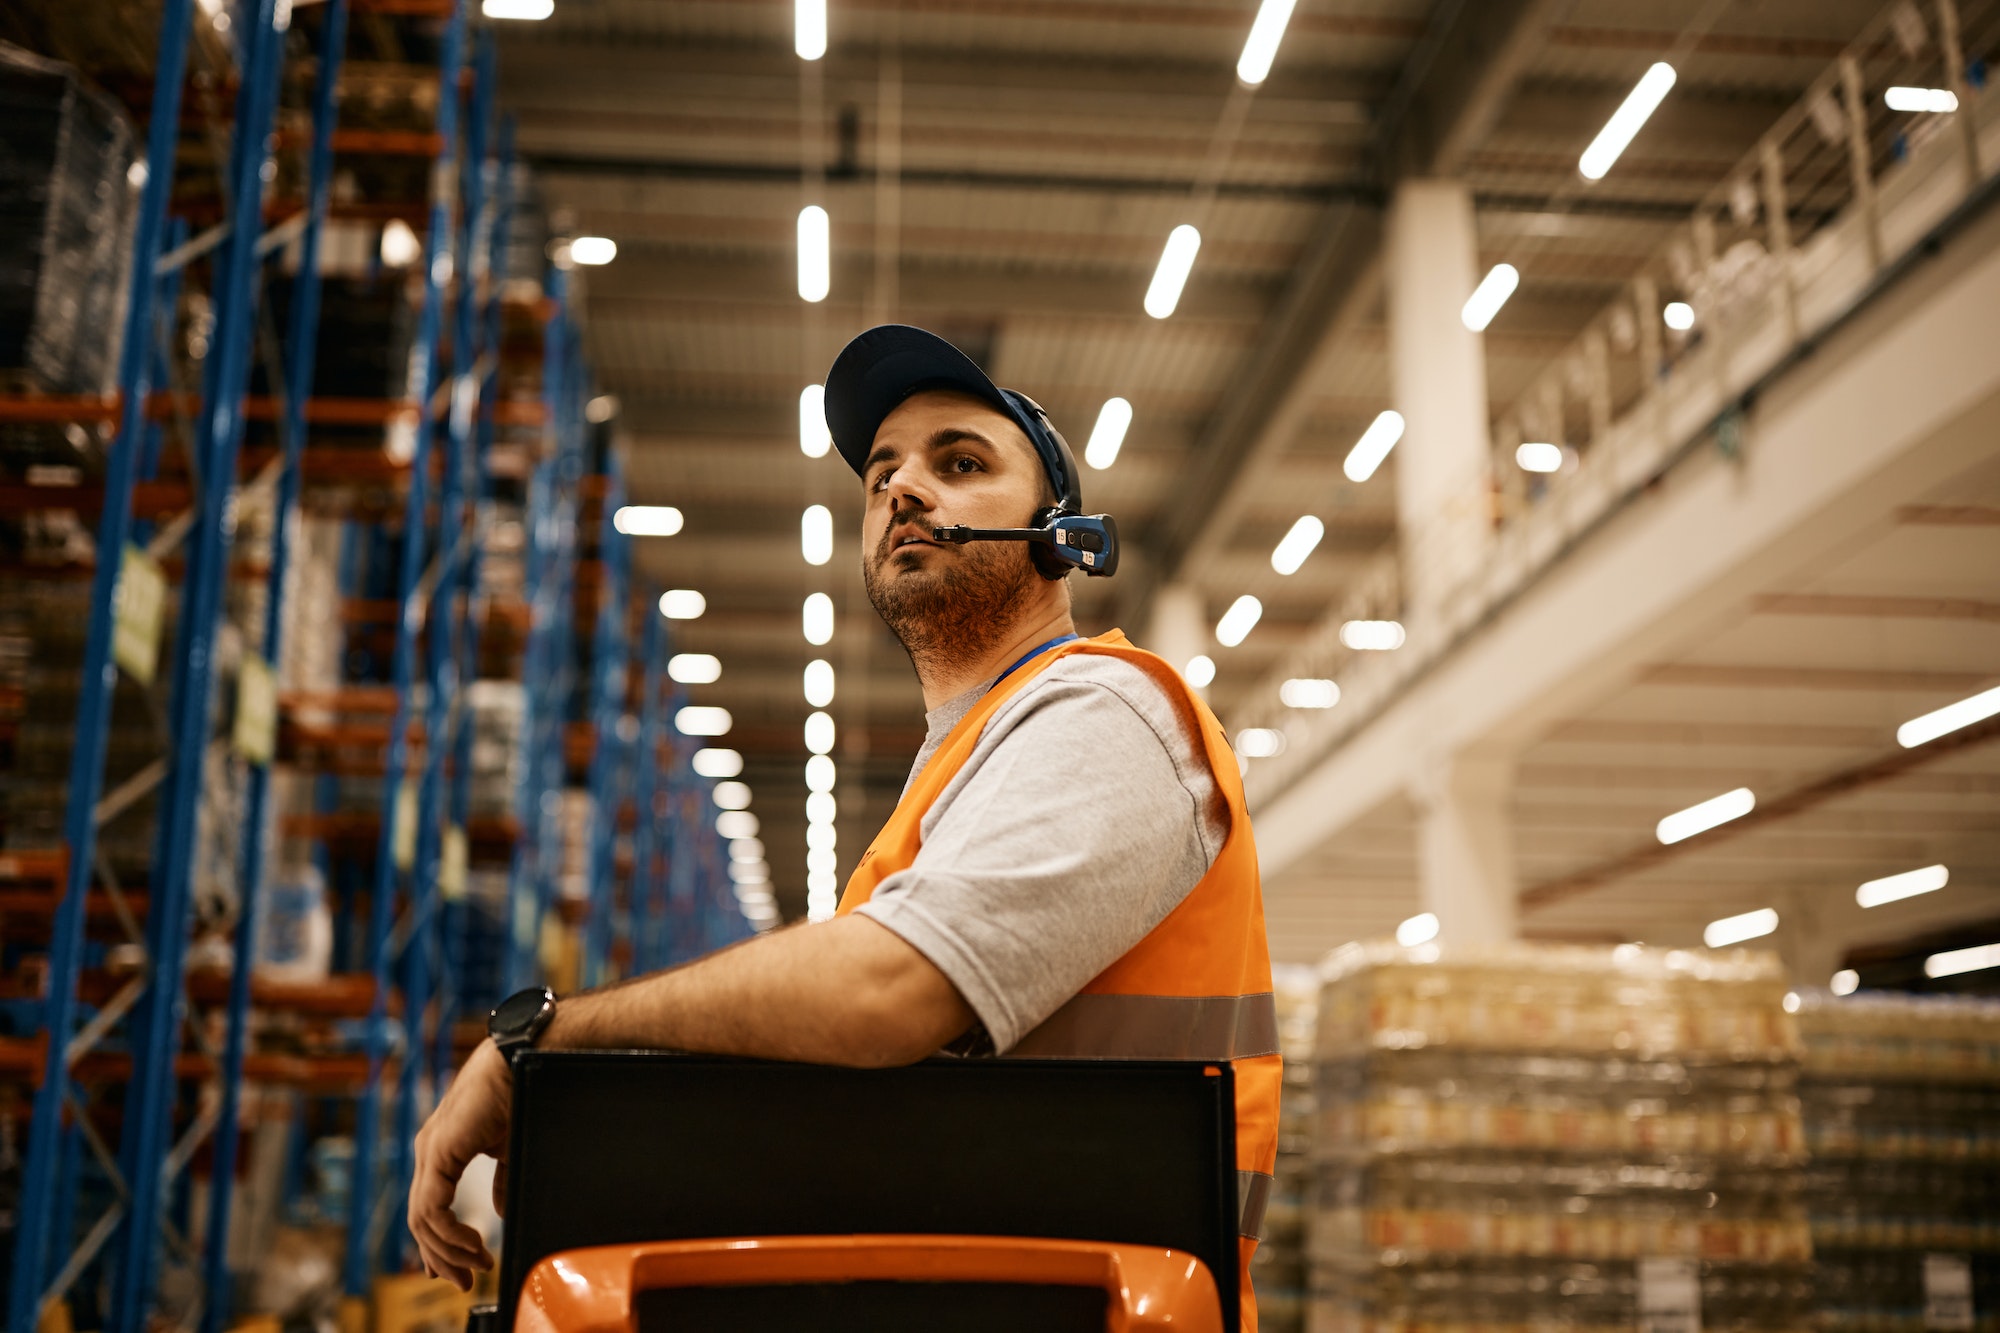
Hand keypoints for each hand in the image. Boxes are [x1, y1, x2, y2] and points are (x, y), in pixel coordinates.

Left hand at [408, 1039, 509, 1289]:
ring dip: (448, 1251)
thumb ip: (500, 1181)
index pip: (428, 1208)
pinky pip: (432, 1210)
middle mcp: (429, 1151)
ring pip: (422, 1220)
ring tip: (475, 1266)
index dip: (440, 1244)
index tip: (459, 1268)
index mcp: (442, 1149)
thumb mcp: (508, 1148)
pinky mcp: (438, 1152)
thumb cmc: (518, 1092)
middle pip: (420, 1221)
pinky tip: (472, 1245)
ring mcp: (430, 1151)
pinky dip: (450, 1235)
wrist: (523, 1059)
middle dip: (442, 1256)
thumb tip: (498, 1212)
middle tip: (463, 1281)